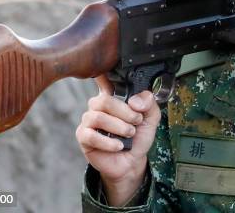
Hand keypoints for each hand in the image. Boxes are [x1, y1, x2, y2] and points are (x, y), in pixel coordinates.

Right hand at [76, 73, 160, 205]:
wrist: (132, 161)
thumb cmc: (138, 136)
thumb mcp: (151, 118)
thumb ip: (149, 103)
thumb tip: (135, 101)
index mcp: (114, 96)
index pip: (102, 79)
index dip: (102, 75)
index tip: (105, 73)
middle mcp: (98, 106)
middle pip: (103, 100)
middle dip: (124, 112)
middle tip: (136, 121)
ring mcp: (88, 121)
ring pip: (97, 117)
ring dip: (118, 127)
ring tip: (129, 134)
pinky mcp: (84, 137)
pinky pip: (90, 135)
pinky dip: (108, 141)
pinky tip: (119, 145)